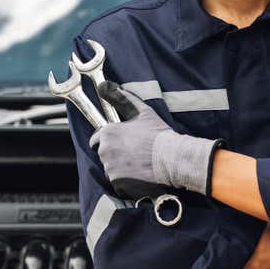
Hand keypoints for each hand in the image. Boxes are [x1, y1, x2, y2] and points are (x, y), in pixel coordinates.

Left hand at [90, 82, 220, 198]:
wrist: (174, 159)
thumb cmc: (159, 135)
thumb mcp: (142, 111)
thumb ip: (121, 98)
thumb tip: (104, 84)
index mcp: (107, 133)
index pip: (95, 140)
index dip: (108, 141)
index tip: (122, 143)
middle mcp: (104, 151)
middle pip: (103, 155)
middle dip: (115, 155)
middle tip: (135, 154)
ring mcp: (110, 169)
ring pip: (111, 170)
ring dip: (121, 169)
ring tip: (140, 165)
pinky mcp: (118, 184)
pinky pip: (119, 183)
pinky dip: (127, 182)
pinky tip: (141, 176)